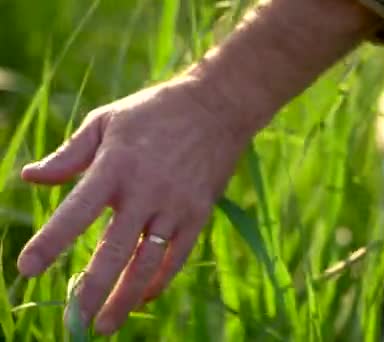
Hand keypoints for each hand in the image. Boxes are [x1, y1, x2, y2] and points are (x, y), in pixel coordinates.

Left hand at [17, 75, 248, 334]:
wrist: (217, 108)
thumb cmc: (154, 112)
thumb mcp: (106, 122)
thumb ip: (70, 155)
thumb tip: (30, 178)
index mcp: (116, 166)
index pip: (76, 212)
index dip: (51, 242)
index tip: (28, 268)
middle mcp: (145, 191)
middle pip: (114, 252)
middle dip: (91, 290)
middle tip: (74, 321)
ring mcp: (176, 206)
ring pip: (148, 263)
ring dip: (126, 297)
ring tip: (106, 324)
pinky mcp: (198, 213)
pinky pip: (177, 256)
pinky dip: (159, 280)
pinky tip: (144, 296)